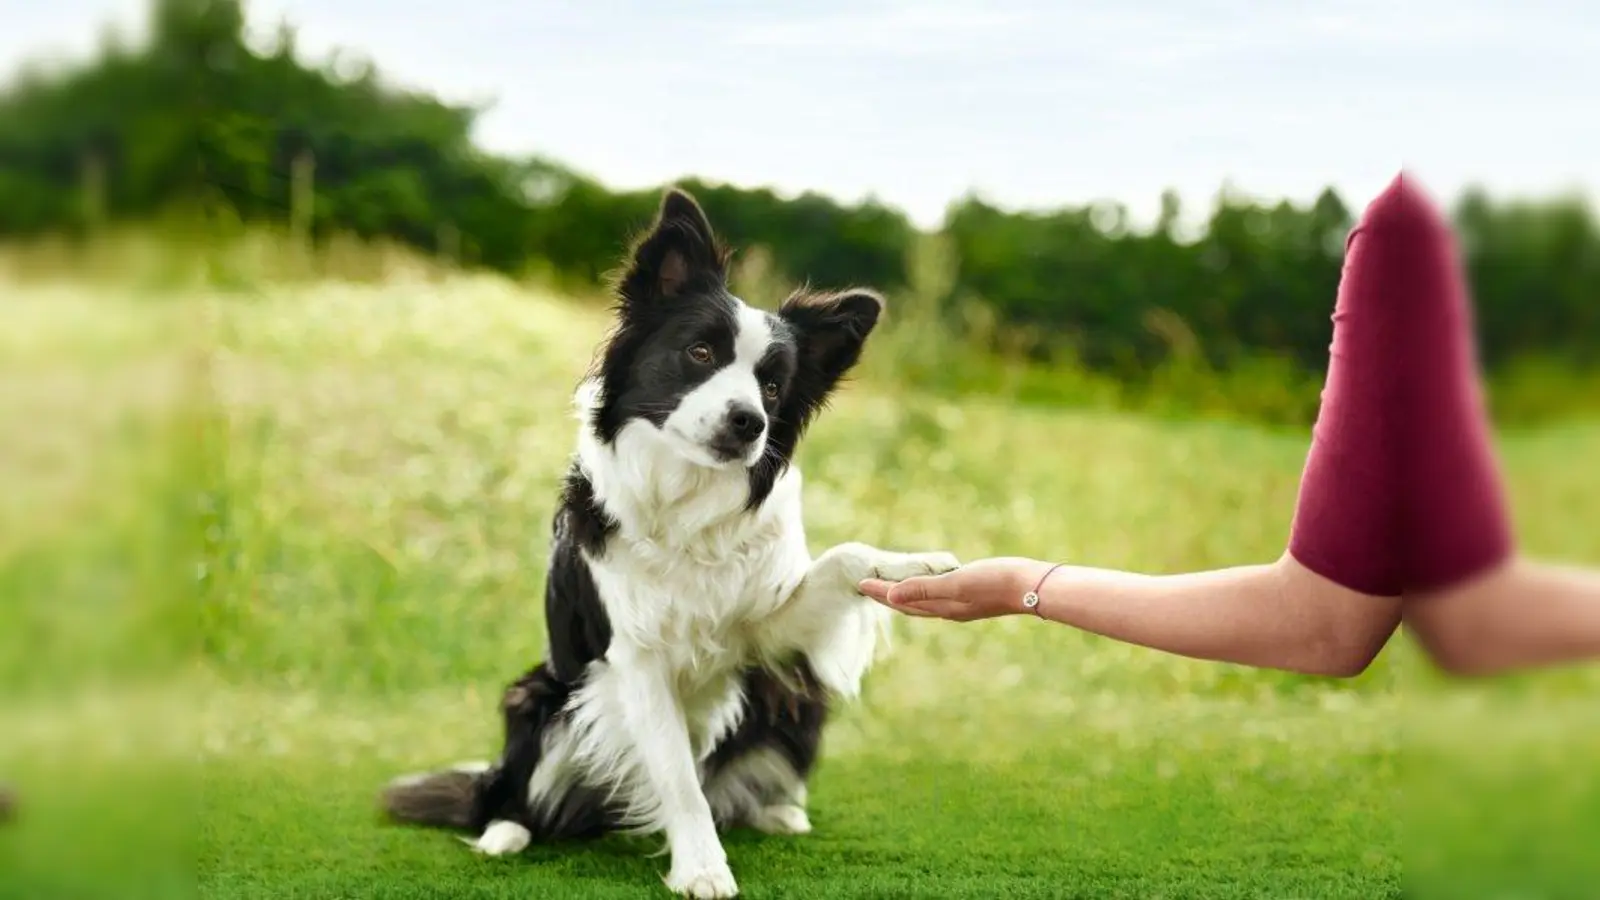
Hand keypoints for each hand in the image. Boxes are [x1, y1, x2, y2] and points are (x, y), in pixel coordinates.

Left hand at [857, 557, 1057, 621]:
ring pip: (924, 602)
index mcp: (942, 607)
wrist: (1033, 586)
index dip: (880, 593)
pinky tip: (930, 586)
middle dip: (887, 596)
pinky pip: (940, 596)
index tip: (860, 584)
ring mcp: (962, 605)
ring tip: (891, 589)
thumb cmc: (996, 581)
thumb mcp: (957, 582)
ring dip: (905, 596)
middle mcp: (949, 609)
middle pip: (909, 605)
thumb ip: (925, 588)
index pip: (902, 601)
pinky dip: (926, 592)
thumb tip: (891, 596)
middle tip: (866, 587)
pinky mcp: (974, 597)